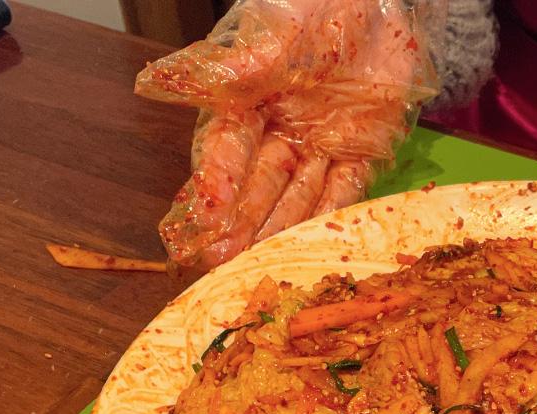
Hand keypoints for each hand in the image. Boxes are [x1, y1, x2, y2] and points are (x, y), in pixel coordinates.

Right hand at [136, 0, 436, 267]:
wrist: (381, 2)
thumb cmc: (319, 5)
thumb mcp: (273, 32)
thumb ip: (230, 67)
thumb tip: (155, 82)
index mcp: (249, 100)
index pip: (227, 148)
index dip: (216, 183)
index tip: (204, 218)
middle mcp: (281, 129)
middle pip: (258, 183)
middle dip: (241, 222)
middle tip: (221, 260)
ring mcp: (321, 144)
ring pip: (297, 194)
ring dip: (278, 229)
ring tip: (258, 263)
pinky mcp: (361, 151)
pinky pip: (345, 189)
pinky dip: (328, 215)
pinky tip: (309, 245)